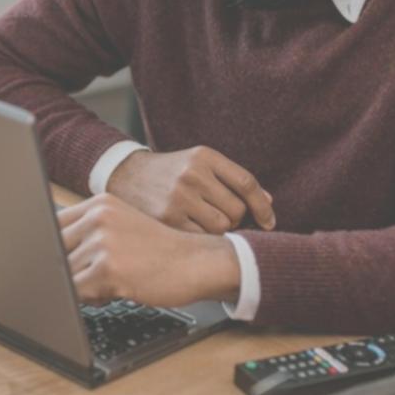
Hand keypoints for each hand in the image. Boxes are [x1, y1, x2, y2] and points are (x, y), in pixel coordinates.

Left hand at [59, 194, 240, 307]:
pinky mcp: (107, 269)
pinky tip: (115, 291)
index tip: (47, 258)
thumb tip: (45, 247)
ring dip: (80, 286)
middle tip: (92, 276)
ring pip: (64, 273)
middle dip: (65, 269)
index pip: (52, 223)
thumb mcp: (122, 226)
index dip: (47, 245)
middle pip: (53, 249)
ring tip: (110, 282)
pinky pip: (76, 292)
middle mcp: (99, 218)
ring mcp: (103, 242)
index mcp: (100, 204)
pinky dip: (90, 298)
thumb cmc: (160, 251)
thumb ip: (87, 230)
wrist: (196, 262)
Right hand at [106, 147, 274, 234]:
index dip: (263, 206)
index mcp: (205, 157)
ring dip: (220, 230)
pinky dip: (203, 238)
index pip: (247, 183)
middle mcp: (193, 174)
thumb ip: (232, 180)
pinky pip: (201, 237)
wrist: (125, 175)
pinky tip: (193, 230)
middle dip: (236, 218)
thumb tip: (269, 202)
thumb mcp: (199, 164)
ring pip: (222, 226)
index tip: (269, 222)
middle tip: (220, 216)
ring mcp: (179, 196)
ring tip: (204, 222)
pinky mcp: (167, 217)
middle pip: (237, 209)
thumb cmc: (169, 173)